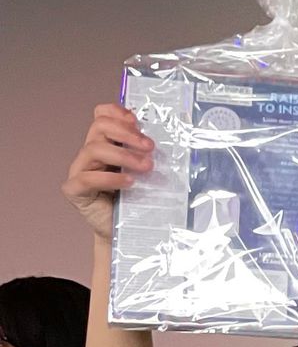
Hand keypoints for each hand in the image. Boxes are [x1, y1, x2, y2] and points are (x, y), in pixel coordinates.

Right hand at [62, 104, 152, 240]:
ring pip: (93, 149)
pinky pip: (87, 178)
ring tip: (147, 167)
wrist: (126, 233)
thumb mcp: (149, 174)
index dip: (116, 112)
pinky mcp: (74, 190)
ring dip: (123, 155)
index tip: (137, 120)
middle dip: (126, 133)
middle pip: (99, 128)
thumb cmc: (139, 202)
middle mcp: (90, 153)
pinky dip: (110, 178)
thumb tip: (174, 141)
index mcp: (106, 144)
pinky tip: (129, 182)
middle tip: (150, 147)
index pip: (101, 116)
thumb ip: (149, 156)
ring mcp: (79, 170)